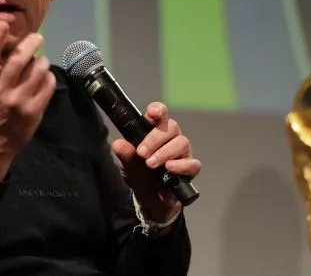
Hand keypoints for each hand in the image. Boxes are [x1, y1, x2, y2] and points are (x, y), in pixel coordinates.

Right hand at [0, 22, 55, 180]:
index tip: (4, 24)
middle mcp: (0, 91)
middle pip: (18, 61)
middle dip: (30, 44)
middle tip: (37, 37)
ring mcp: (18, 102)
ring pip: (36, 72)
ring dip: (42, 61)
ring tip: (42, 59)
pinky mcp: (33, 112)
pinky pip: (47, 87)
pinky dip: (49, 77)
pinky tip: (46, 75)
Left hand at [112, 102, 200, 222]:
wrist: (149, 201)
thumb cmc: (140, 176)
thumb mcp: (128, 166)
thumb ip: (125, 155)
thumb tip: (118, 144)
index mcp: (155, 132)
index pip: (160, 114)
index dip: (158, 110)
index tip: (152, 114)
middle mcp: (171, 139)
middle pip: (171, 127)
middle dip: (155, 138)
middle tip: (141, 153)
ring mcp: (182, 153)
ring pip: (182, 142)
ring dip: (165, 152)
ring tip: (151, 164)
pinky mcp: (190, 169)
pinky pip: (192, 163)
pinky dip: (181, 165)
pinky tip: (169, 169)